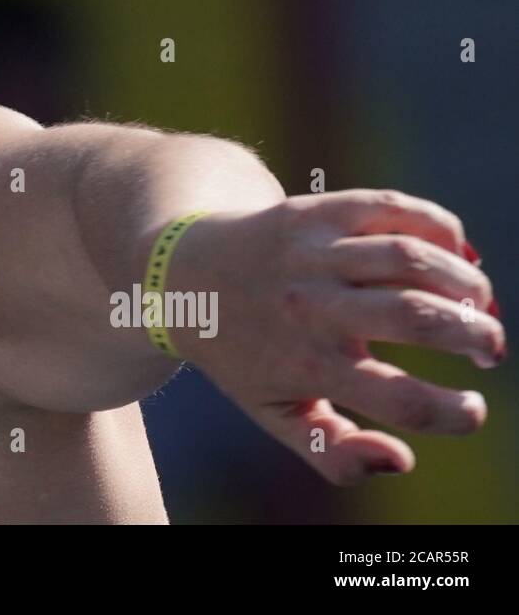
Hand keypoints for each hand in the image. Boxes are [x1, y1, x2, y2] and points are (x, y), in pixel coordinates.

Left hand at [168, 189, 503, 485]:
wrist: (180, 275)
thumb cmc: (243, 353)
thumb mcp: (274, 413)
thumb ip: (336, 453)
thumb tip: (404, 460)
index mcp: (305, 364)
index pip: (398, 397)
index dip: (453, 412)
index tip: (471, 409)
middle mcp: (309, 305)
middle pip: (416, 315)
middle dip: (475, 334)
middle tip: (489, 347)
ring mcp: (312, 252)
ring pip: (412, 256)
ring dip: (467, 282)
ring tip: (478, 304)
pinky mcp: (315, 211)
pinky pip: (394, 208)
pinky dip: (441, 227)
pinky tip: (454, 252)